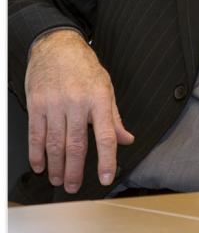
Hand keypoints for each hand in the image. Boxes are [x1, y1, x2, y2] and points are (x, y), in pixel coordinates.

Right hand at [24, 30, 133, 192]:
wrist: (57, 46)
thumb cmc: (84, 66)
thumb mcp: (106, 87)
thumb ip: (114, 117)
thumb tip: (126, 139)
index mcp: (99, 99)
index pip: (106, 136)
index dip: (106, 159)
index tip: (105, 177)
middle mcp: (77, 103)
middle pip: (76, 145)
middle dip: (75, 170)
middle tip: (74, 186)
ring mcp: (55, 104)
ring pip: (55, 143)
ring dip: (56, 166)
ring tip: (58, 179)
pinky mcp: (37, 105)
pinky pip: (36, 134)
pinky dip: (37, 153)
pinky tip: (40, 165)